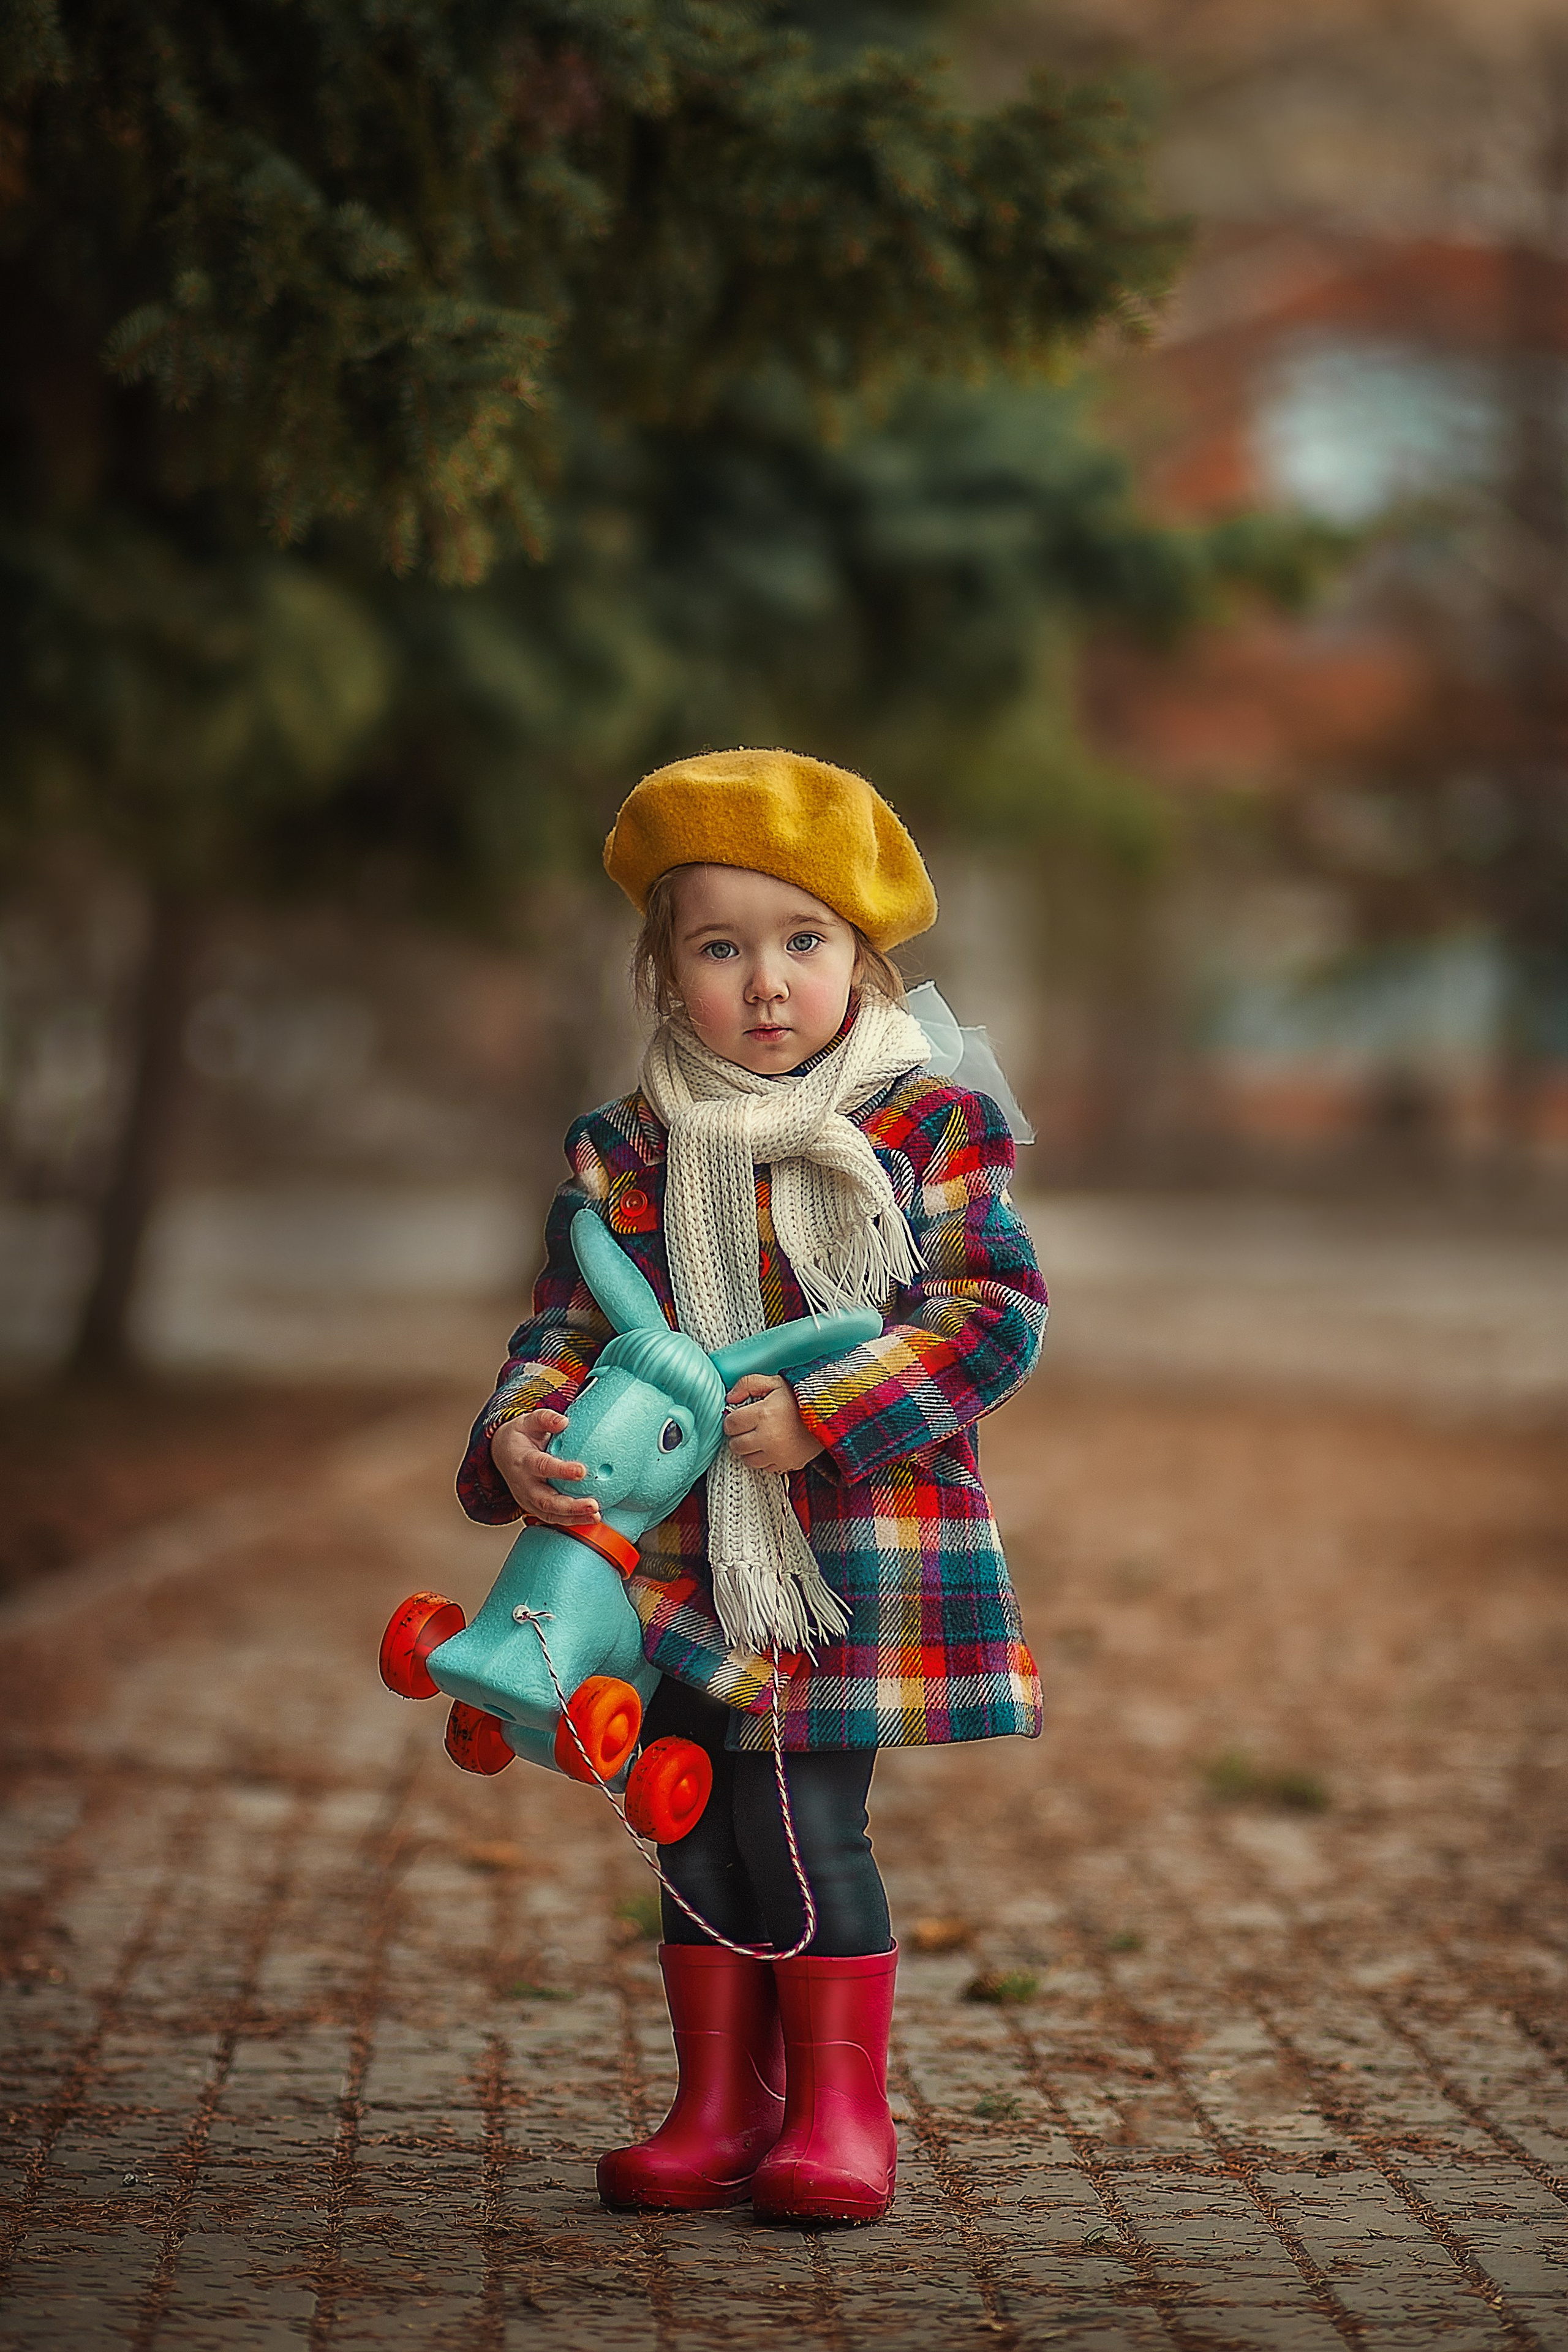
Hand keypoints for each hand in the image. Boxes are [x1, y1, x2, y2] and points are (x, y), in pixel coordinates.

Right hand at [490, 1407, 599, 1525]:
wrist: (501, 1454)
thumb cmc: (520, 1437)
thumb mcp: (527, 1421)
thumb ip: (545, 1419)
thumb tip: (563, 1421)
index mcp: (522, 1461)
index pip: (542, 1467)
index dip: (561, 1470)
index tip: (581, 1470)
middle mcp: (524, 1484)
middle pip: (546, 1500)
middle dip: (570, 1506)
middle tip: (593, 1505)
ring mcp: (527, 1499)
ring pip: (550, 1513)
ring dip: (574, 1518)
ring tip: (595, 1516)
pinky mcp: (533, 1508)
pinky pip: (552, 1518)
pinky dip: (571, 1522)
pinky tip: (591, 1519)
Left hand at [722, 1374, 823, 1474]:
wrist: (831, 1413)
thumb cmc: (801, 1396)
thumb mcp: (774, 1382)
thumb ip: (747, 1384)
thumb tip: (730, 1397)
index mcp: (763, 1414)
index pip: (731, 1424)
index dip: (731, 1420)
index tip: (738, 1417)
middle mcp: (769, 1437)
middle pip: (736, 1445)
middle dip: (738, 1436)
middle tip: (748, 1427)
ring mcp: (778, 1454)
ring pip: (748, 1460)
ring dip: (749, 1450)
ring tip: (759, 1437)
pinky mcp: (788, 1464)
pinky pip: (765, 1468)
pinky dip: (764, 1459)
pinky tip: (771, 1446)